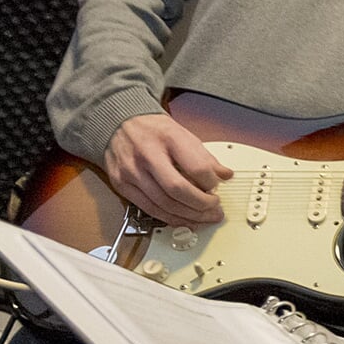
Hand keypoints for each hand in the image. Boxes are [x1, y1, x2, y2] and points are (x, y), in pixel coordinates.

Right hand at [104, 113, 232, 224]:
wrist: (119, 124)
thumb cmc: (153, 130)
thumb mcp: (183, 134)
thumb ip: (204, 157)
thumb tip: (225, 175)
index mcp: (168, 138)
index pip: (196, 167)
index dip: (211, 183)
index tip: (217, 187)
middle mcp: (147, 155)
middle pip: (178, 190)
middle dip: (201, 205)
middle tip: (215, 208)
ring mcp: (131, 171)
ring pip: (163, 204)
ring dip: (189, 216)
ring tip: (204, 217)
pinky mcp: (121, 185)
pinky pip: (149, 209)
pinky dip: (170, 218)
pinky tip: (184, 219)